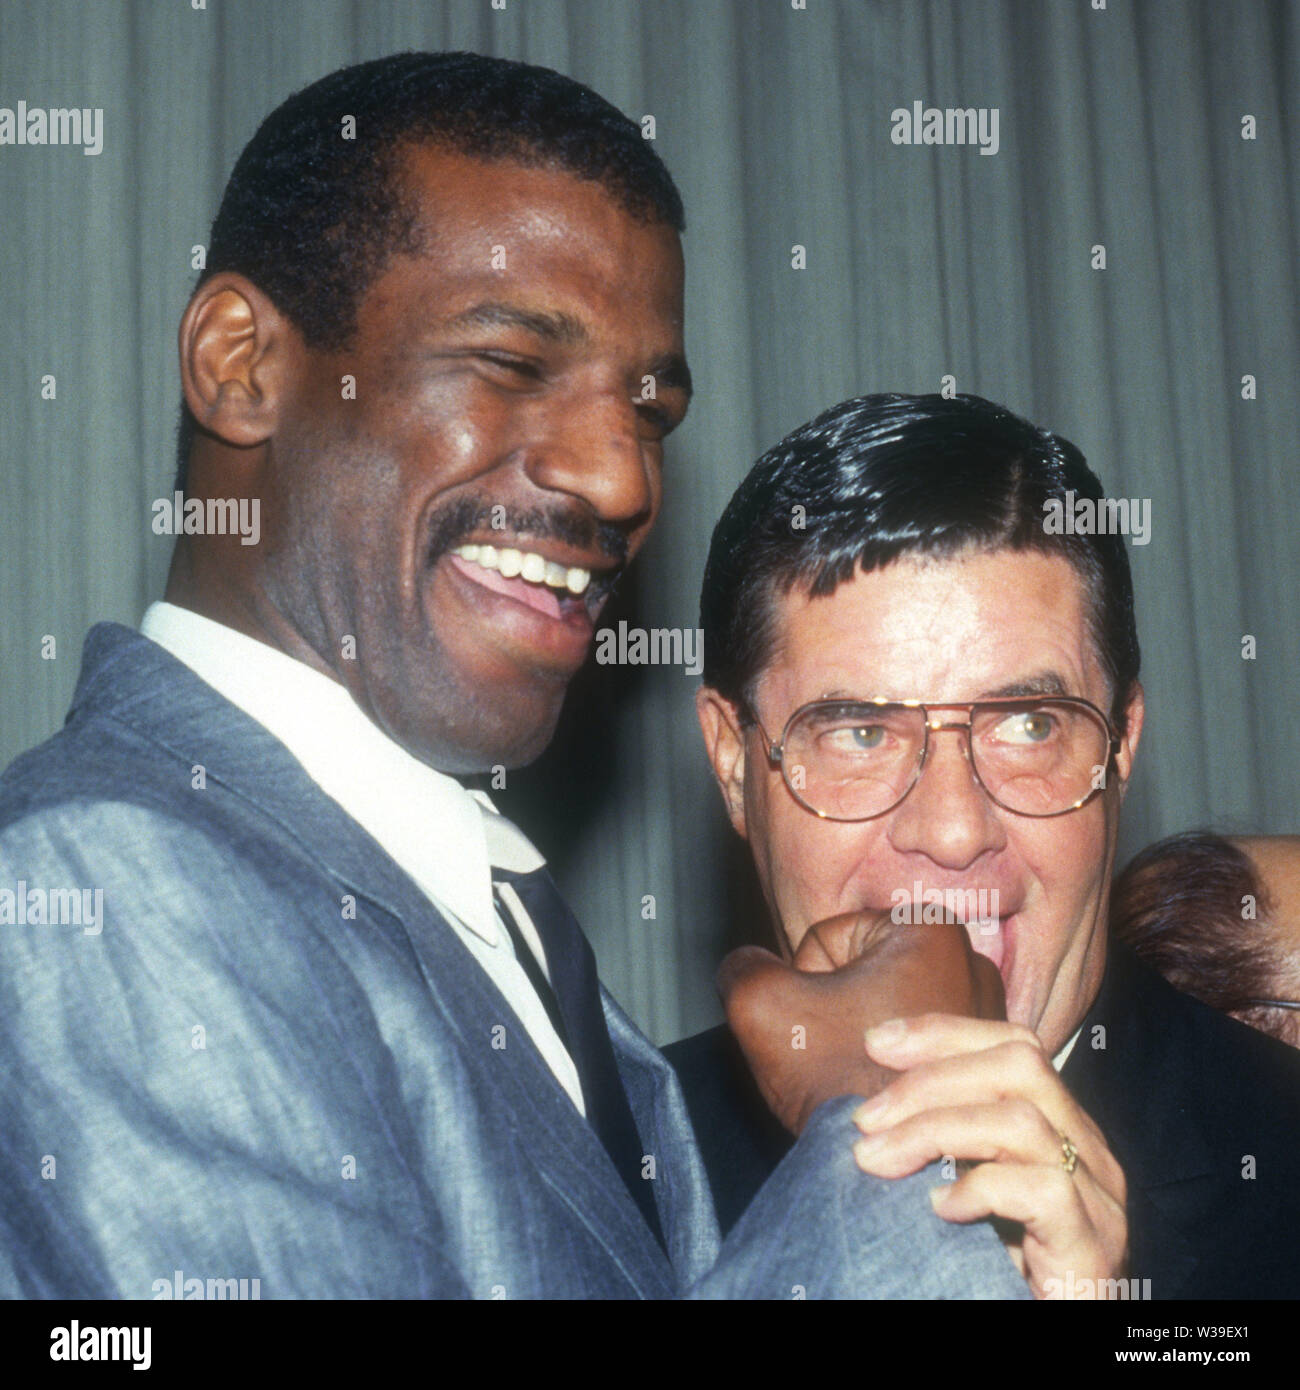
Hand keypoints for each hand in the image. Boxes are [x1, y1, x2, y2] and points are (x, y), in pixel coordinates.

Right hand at [717, 909, 1003, 1135]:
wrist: (889, 1176)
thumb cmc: (837, 1084)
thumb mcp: (762, 1007)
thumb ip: (743, 966)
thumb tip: (746, 963)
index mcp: (928, 930)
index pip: (828, 940)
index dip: (805, 985)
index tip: (822, 1027)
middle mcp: (972, 962)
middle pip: (862, 971)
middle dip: (838, 1010)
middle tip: (836, 1053)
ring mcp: (984, 1012)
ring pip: (886, 1009)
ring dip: (865, 1040)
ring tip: (859, 1074)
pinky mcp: (982, 1059)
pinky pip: (915, 1045)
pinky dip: (893, 1065)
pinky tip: (882, 1091)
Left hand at [851, 1014, 1128, 1297]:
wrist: (1056, 1332)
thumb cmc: (994, 1268)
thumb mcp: (966, 1189)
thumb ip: (944, 1144)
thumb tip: (870, 1109)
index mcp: (1062, 1126)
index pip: (1014, 1046)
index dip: (943, 1033)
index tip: (875, 1042)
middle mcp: (1090, 1151)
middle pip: (1019, 1066)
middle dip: (928, 1080)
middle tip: (864, 1119)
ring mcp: (1100, 1198)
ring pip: (1022, 1121)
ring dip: (934, 1130)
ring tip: (878, 1160)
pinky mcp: (1093, 1246)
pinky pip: (1043, 1189)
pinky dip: (979, 1188)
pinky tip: (938, 1210)